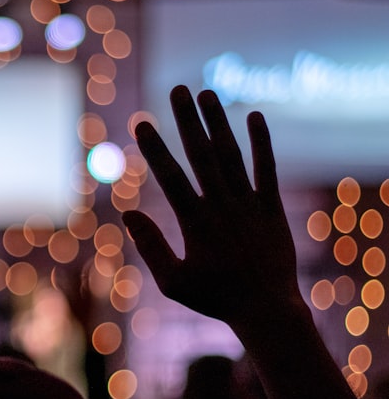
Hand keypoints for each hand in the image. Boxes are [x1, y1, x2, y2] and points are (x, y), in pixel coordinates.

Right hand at [122, 85, 299, 324]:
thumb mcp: (172, 282)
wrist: (267, 309)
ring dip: (218, 123)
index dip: (155, 148)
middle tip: (176, 89)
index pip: (171, 177)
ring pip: (231, 156)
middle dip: (187, 120)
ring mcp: (249, 205)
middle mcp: (222, 207)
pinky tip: (255, 116)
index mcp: (195, 223)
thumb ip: (150, 246)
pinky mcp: (271, 208)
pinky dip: (261, 143)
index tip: (141, 121)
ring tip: (206, 93)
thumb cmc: (215, 298)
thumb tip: (127, 213)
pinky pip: (266, 169)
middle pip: (201, 155)